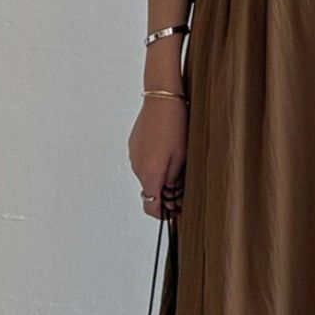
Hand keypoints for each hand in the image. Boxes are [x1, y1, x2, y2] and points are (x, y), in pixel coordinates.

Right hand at [129, 99, 186, 219]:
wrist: (162, 99)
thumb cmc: (175, 125)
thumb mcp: (181, 157)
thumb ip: (174, 180)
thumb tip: (171, 193)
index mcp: (150, 174)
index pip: (150, 206)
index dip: (162, 214)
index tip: (173, 214)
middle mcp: (137, 167)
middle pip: (149, 191)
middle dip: (164, 194)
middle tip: (181, 190)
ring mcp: (133, 156)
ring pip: (146, 176)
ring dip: (159, 177)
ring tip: (177, 165)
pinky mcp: (133, 145)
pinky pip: (143, 162)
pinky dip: (153, 163)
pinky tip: (166, 152)